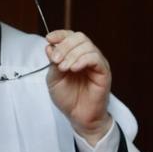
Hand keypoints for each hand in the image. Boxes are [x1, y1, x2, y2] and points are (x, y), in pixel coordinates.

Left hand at [45, 30, 112, 144]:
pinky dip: (83, 60)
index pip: (70, 36)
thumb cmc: (68, 99)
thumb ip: (53, 62)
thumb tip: (50, 46)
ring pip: (87, 46)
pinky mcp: (104, 71)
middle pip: (79, 37)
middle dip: (64, 46)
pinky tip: (74, 69)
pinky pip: (95, 58)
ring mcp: (96, 63)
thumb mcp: (54, 79)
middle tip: (56, 60)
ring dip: (72, 55)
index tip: (49, 39)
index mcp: (75, 55)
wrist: (78, 117)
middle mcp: (87, 56)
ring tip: (64, 69)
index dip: (60, 34)